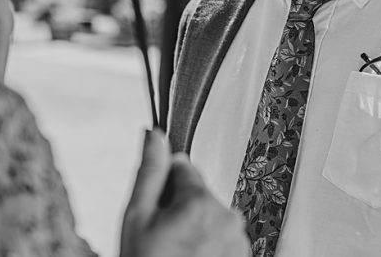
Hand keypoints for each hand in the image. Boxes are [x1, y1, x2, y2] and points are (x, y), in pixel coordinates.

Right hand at [121, 129, 249, 256]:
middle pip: (200, 194)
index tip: (157, 208)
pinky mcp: (244, 256)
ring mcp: (239, 240)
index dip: (165, 185)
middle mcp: (227, 217)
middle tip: (163, 238)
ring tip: (176, 254)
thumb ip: (148, 173)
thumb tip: (153, 135)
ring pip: (213, 217)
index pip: (184, 167)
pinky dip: (209, 246)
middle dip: (182, 209)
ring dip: (197, 229)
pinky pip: (224, 238)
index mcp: (200, 202)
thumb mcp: (136, 220)